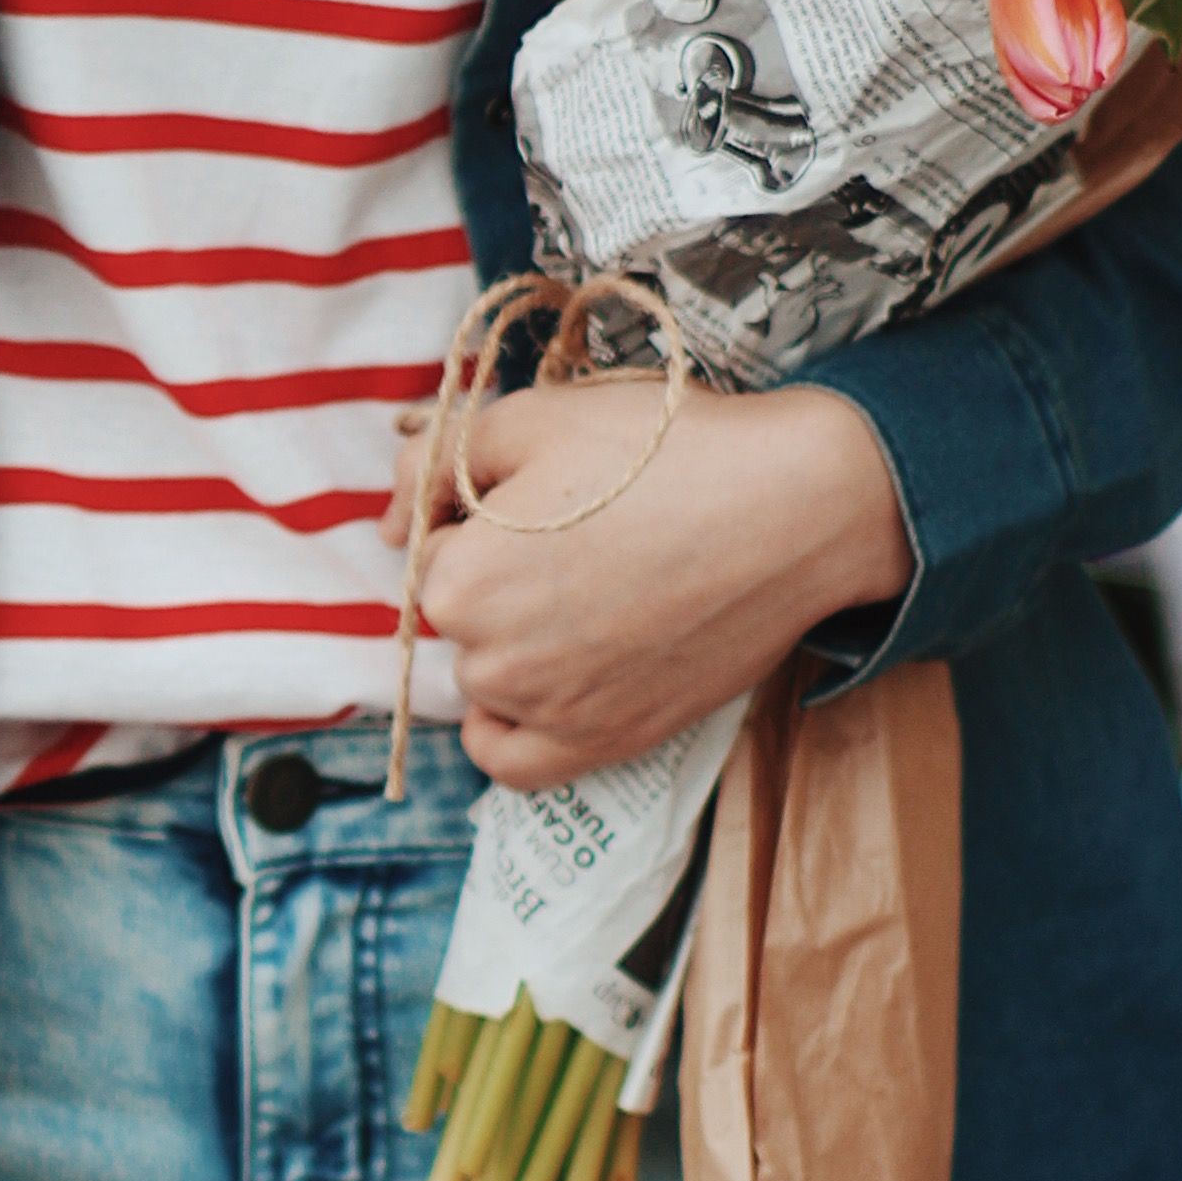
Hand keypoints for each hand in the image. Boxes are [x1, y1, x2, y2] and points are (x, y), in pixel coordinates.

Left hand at [384, 376, 912, 790]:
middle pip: (456, 616)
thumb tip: (390, 521)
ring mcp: (549, 712)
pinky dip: (507, 729)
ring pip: (484, 679)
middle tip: (576, 535)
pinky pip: (512, 761)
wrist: (791, 507)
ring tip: (587, 590)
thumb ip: (432, 465)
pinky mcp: (605, 743)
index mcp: (459, 580)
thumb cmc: (662, 452)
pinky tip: (534, 688)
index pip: (430, 550)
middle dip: (493, 576)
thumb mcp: (531, 420)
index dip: (475, 516)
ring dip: (508, 642)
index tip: (538, 496)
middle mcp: (491, 660)